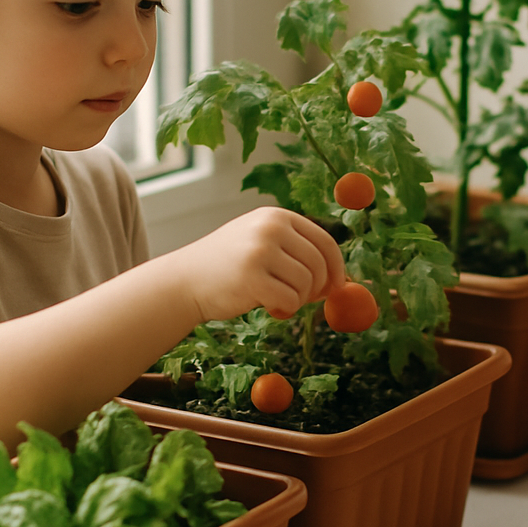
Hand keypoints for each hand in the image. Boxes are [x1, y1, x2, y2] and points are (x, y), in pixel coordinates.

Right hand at [168, 207, 344, 323]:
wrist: (184, 280)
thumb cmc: (229, 267)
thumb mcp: (262, 245)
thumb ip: (297, 254)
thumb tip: (342, 282)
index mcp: (276, 216)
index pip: (325, 241)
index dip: (336, 268)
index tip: (335, 287)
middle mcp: (270, 228)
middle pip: (319, 264)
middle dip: (317, 288)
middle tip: (301, 299)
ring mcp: (260, 251)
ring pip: (306, 284)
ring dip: (297, 300)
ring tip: (276, 299)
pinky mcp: (251, 277)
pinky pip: (290, 300)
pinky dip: (284, 309)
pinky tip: (267, 306)